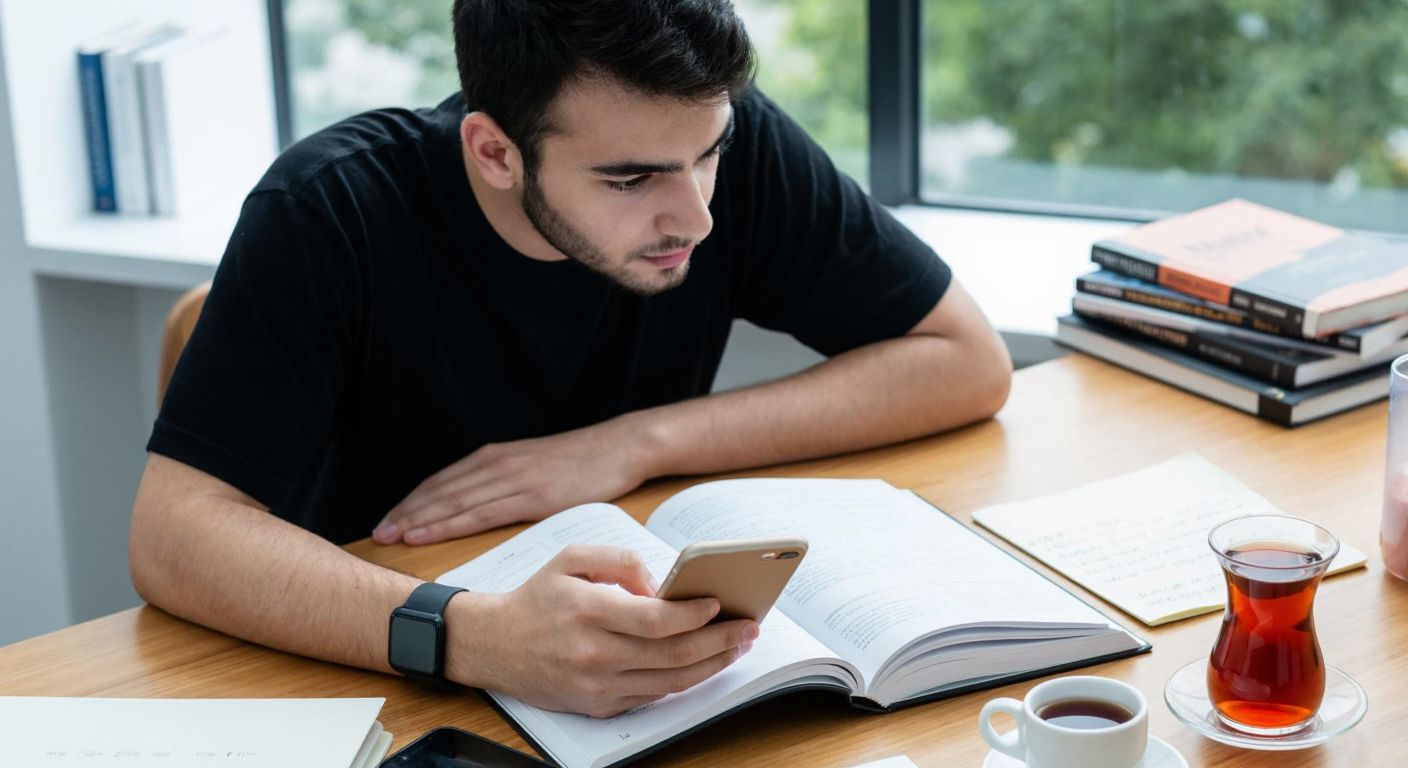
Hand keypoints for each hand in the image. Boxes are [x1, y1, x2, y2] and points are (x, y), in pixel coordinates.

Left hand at [374, 417, 658, 544]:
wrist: (620, 447)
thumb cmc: (583, 463)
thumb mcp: (536, 469)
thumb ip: (507, 486)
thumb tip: (483, 510)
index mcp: (496, 458)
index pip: (443, 483)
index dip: (413, 502)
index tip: (388, 521)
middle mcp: (497, 465)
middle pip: (440, 491)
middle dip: (405, 512)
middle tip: (376, 534)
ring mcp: (512, 479)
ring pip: (453, 502)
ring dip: (417, 519)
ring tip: (389, 536)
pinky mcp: (532, 495)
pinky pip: (479, 512)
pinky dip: (447, 523)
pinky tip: (425, 532)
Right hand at [449, 545, 757, 716]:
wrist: (494, 644)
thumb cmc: (537, 597)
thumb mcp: (571, 558)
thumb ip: (620, 560)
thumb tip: (661, 584)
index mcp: (588, 611)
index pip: (656, 621)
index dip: (694, 615)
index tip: (718, 603)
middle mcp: (594, 653)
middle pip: (673, 654)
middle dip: (719, 641)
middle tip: (748, 627)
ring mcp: (597, 685)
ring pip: (669, 680)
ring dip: (711, 665)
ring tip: (736, 646)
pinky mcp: (598, 704)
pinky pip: (652, 695)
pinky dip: (684, 681)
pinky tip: (703, 664)